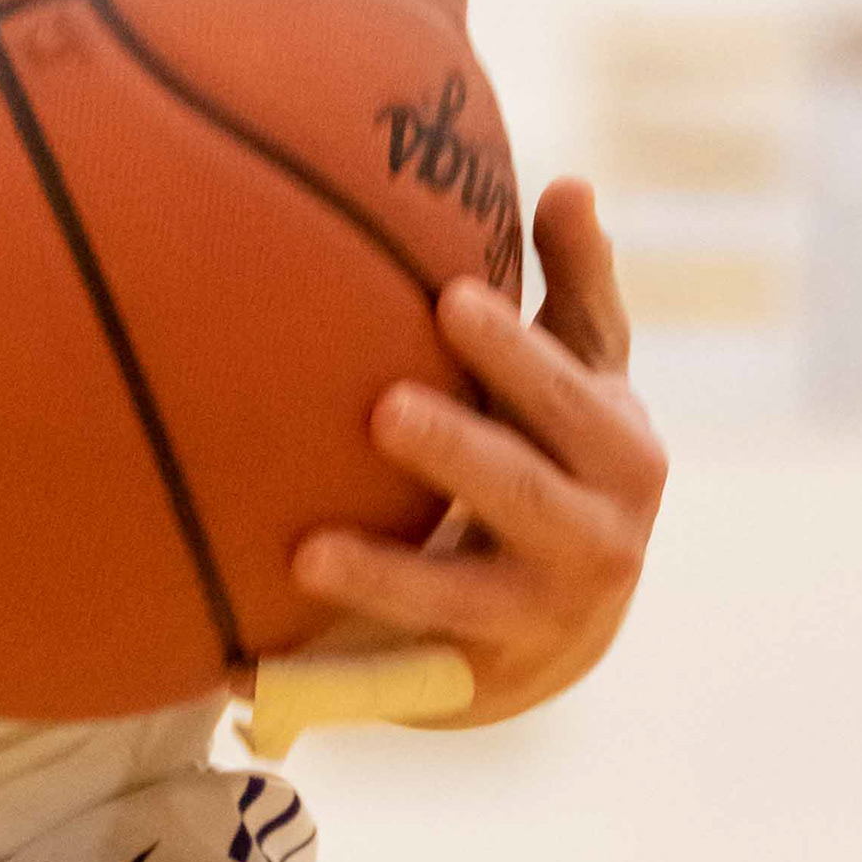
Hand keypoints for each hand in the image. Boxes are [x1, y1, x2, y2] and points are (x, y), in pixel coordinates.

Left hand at [286, 179, 665, 727]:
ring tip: (308, 553)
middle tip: (382, 409)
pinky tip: (237, 662)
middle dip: (458, 455)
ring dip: (388, 576)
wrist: (565, 617)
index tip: (448, 299)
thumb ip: (578, 283)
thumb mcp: (584, 373)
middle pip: (525, 495)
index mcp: (623, 453)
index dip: (516, 356)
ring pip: (461, 599)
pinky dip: (326, 674)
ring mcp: (536, 619)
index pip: (572, 399)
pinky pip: (400, 671)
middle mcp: (599, 542)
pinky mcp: (472, 679)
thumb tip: (570, 183)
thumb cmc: (561, 449)